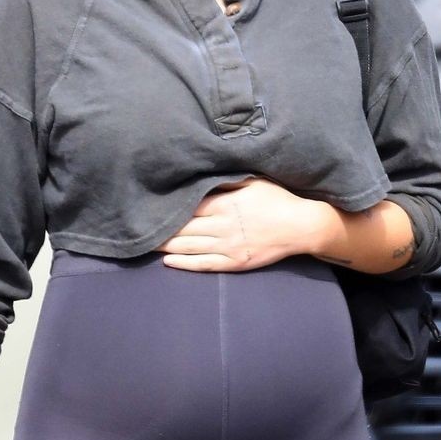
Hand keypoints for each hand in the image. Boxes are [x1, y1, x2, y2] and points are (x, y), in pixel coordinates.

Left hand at [157, 178, 322, 269]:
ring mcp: (227, 247)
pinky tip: (167, 260)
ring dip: (165, 246)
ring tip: (146, 244)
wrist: (300, 226)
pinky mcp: (233, 262)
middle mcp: (222, 226)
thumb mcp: (252, 181)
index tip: (151, 207)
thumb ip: (226, 181)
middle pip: (183, 228)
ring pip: (189, 247)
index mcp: (224, 204)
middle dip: (161, 228)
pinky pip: (203, 264)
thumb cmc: (277, 199)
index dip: (169, 209)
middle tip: (140, 227)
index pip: (188, 207)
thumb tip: (203, 175)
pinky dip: (183, 263)